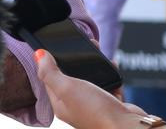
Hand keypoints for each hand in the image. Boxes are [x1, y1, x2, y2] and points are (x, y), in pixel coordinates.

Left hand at [35, 49, 160, 128]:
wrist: (127, 127)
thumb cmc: (96, 111)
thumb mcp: (67, 88)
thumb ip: (50, 72)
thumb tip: (38, 55)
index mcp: (61, 104)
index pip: (50, 79)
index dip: (51, 62)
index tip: (54, 46)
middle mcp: (77, 106)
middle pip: (72, 77)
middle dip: (76, 60)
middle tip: (81, 45)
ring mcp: (95, 105)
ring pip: (91, 79)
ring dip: (94, 65)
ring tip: (97, 50)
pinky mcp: (111, 104)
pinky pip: (109, 84)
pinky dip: (110, 74)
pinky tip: (112, 65)